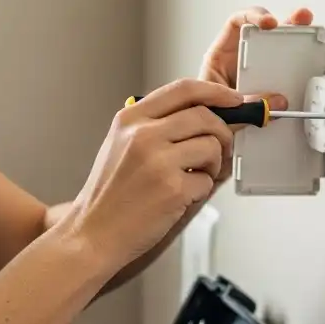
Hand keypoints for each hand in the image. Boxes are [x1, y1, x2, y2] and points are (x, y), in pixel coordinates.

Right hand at [61, 79, 240, 268]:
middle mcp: (143, 135)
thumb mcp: (121, 145)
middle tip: (219, 150)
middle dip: (221, 134)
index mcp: (129, 119)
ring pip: (212, 147)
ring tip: (189, 178)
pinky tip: (179, 198)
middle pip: (205, 116)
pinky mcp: (173, 189)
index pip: (183, 89)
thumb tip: (202, 116)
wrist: (91, 233)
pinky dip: (200, 191)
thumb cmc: (108, 196)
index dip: (216, 91)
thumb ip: (156, 126)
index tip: (233, 99)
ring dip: (211, 165)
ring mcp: (158, 161)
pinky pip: (207, 181)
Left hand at [199, 6, 314, 114]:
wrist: (214, 136)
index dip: (252, 17)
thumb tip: (276, 101)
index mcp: (221, 57)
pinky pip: (287, 74)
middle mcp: (241, 59)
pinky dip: (300, 69)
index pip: (236, 23)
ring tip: (312, 33)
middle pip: (265, 32)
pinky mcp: (270, 86)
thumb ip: (246, 105)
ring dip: (298, 39)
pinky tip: (311, 63)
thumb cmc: (209, 117)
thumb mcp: (221, 110)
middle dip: (286, 22)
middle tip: (300, 19)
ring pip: (280, 50)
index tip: (268, 24)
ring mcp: (257, 71)